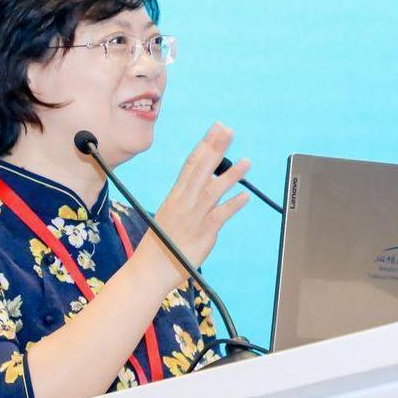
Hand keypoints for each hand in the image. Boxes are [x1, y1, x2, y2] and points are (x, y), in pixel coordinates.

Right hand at [136, 122, 249, 294]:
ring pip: (213, 190)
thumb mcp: (171, 215)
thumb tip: (204, 187)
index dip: (205, 145)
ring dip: (231, 175)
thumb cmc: (162, 244)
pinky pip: (219, 216)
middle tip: (228, 130)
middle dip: (216, 148)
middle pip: (201, 170)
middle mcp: (184, 202)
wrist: (150, 268)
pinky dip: (233, 205)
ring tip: (247, 162)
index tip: (216, 129)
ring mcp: (193, 217)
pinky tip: (245, 196)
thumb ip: (188, 200)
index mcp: (176, 196)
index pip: (192, 164)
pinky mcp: (202, 233)